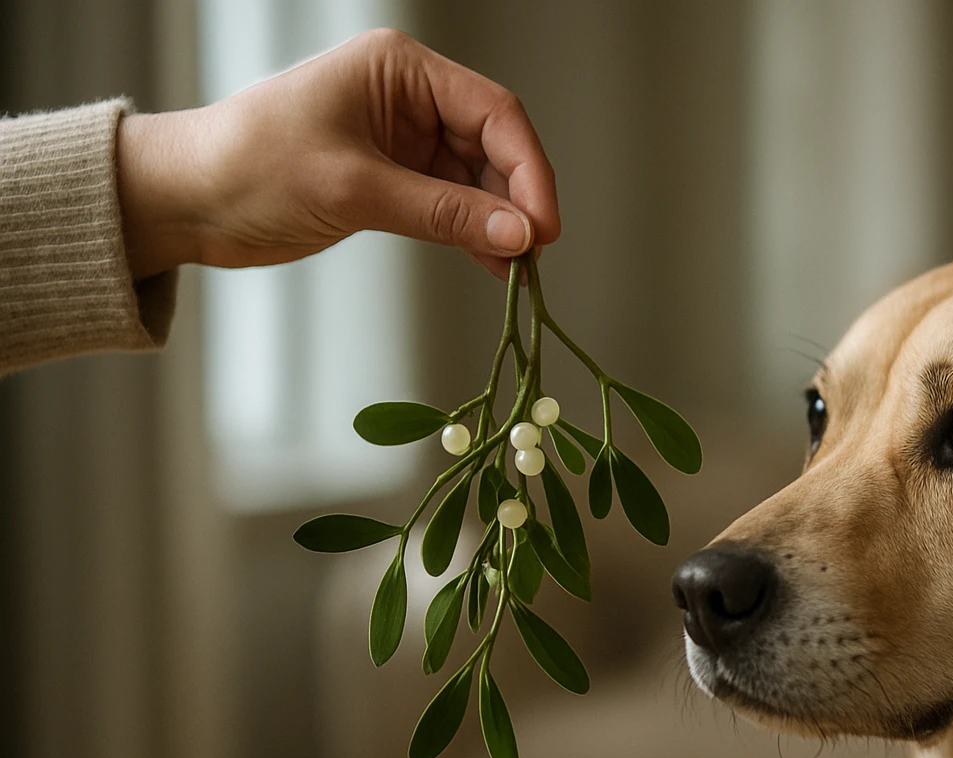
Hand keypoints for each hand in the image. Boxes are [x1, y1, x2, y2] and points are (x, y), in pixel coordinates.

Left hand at [117, 28, 558, 280]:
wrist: (186, 199)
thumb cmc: (250, 167)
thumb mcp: (354, 190)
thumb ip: (442, 213)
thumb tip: (518, 236)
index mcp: (401, 70)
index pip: (494, 112)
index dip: (529, 169)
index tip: (544, 226)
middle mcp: (410, 99)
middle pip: (494, 147)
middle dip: (517, 201)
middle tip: (534, 256)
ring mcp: (404, 141)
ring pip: (478, 182)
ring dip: (499, 225)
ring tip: (519, 271)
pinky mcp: (393, 181)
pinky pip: (451, 207)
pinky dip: (474, 236)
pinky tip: (493, 267)